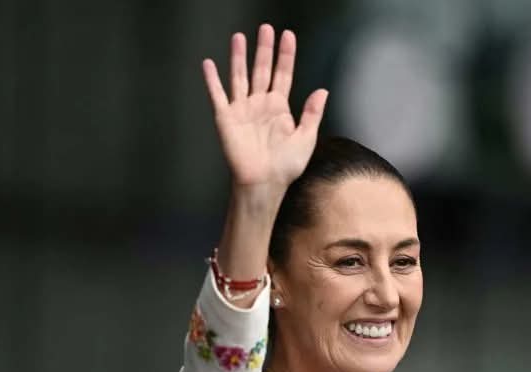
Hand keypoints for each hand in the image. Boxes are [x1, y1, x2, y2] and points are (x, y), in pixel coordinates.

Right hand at [202, 25, 328, 190]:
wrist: (264, 183)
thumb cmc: (285, 166)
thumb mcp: (306, 138)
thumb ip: (312, 113)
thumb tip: (322, 90)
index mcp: (279, 108)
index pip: (283, 74)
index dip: (285, 55)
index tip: (288, 36)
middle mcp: (260, 105)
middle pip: (262, 70)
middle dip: (264, 49)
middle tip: (266, 28)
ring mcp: (242, 110)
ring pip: (240, 77)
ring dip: (239, 57)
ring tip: (239, 37)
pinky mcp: (226, 118)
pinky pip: (218, 95)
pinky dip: (212, 80)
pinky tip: (209, 64)